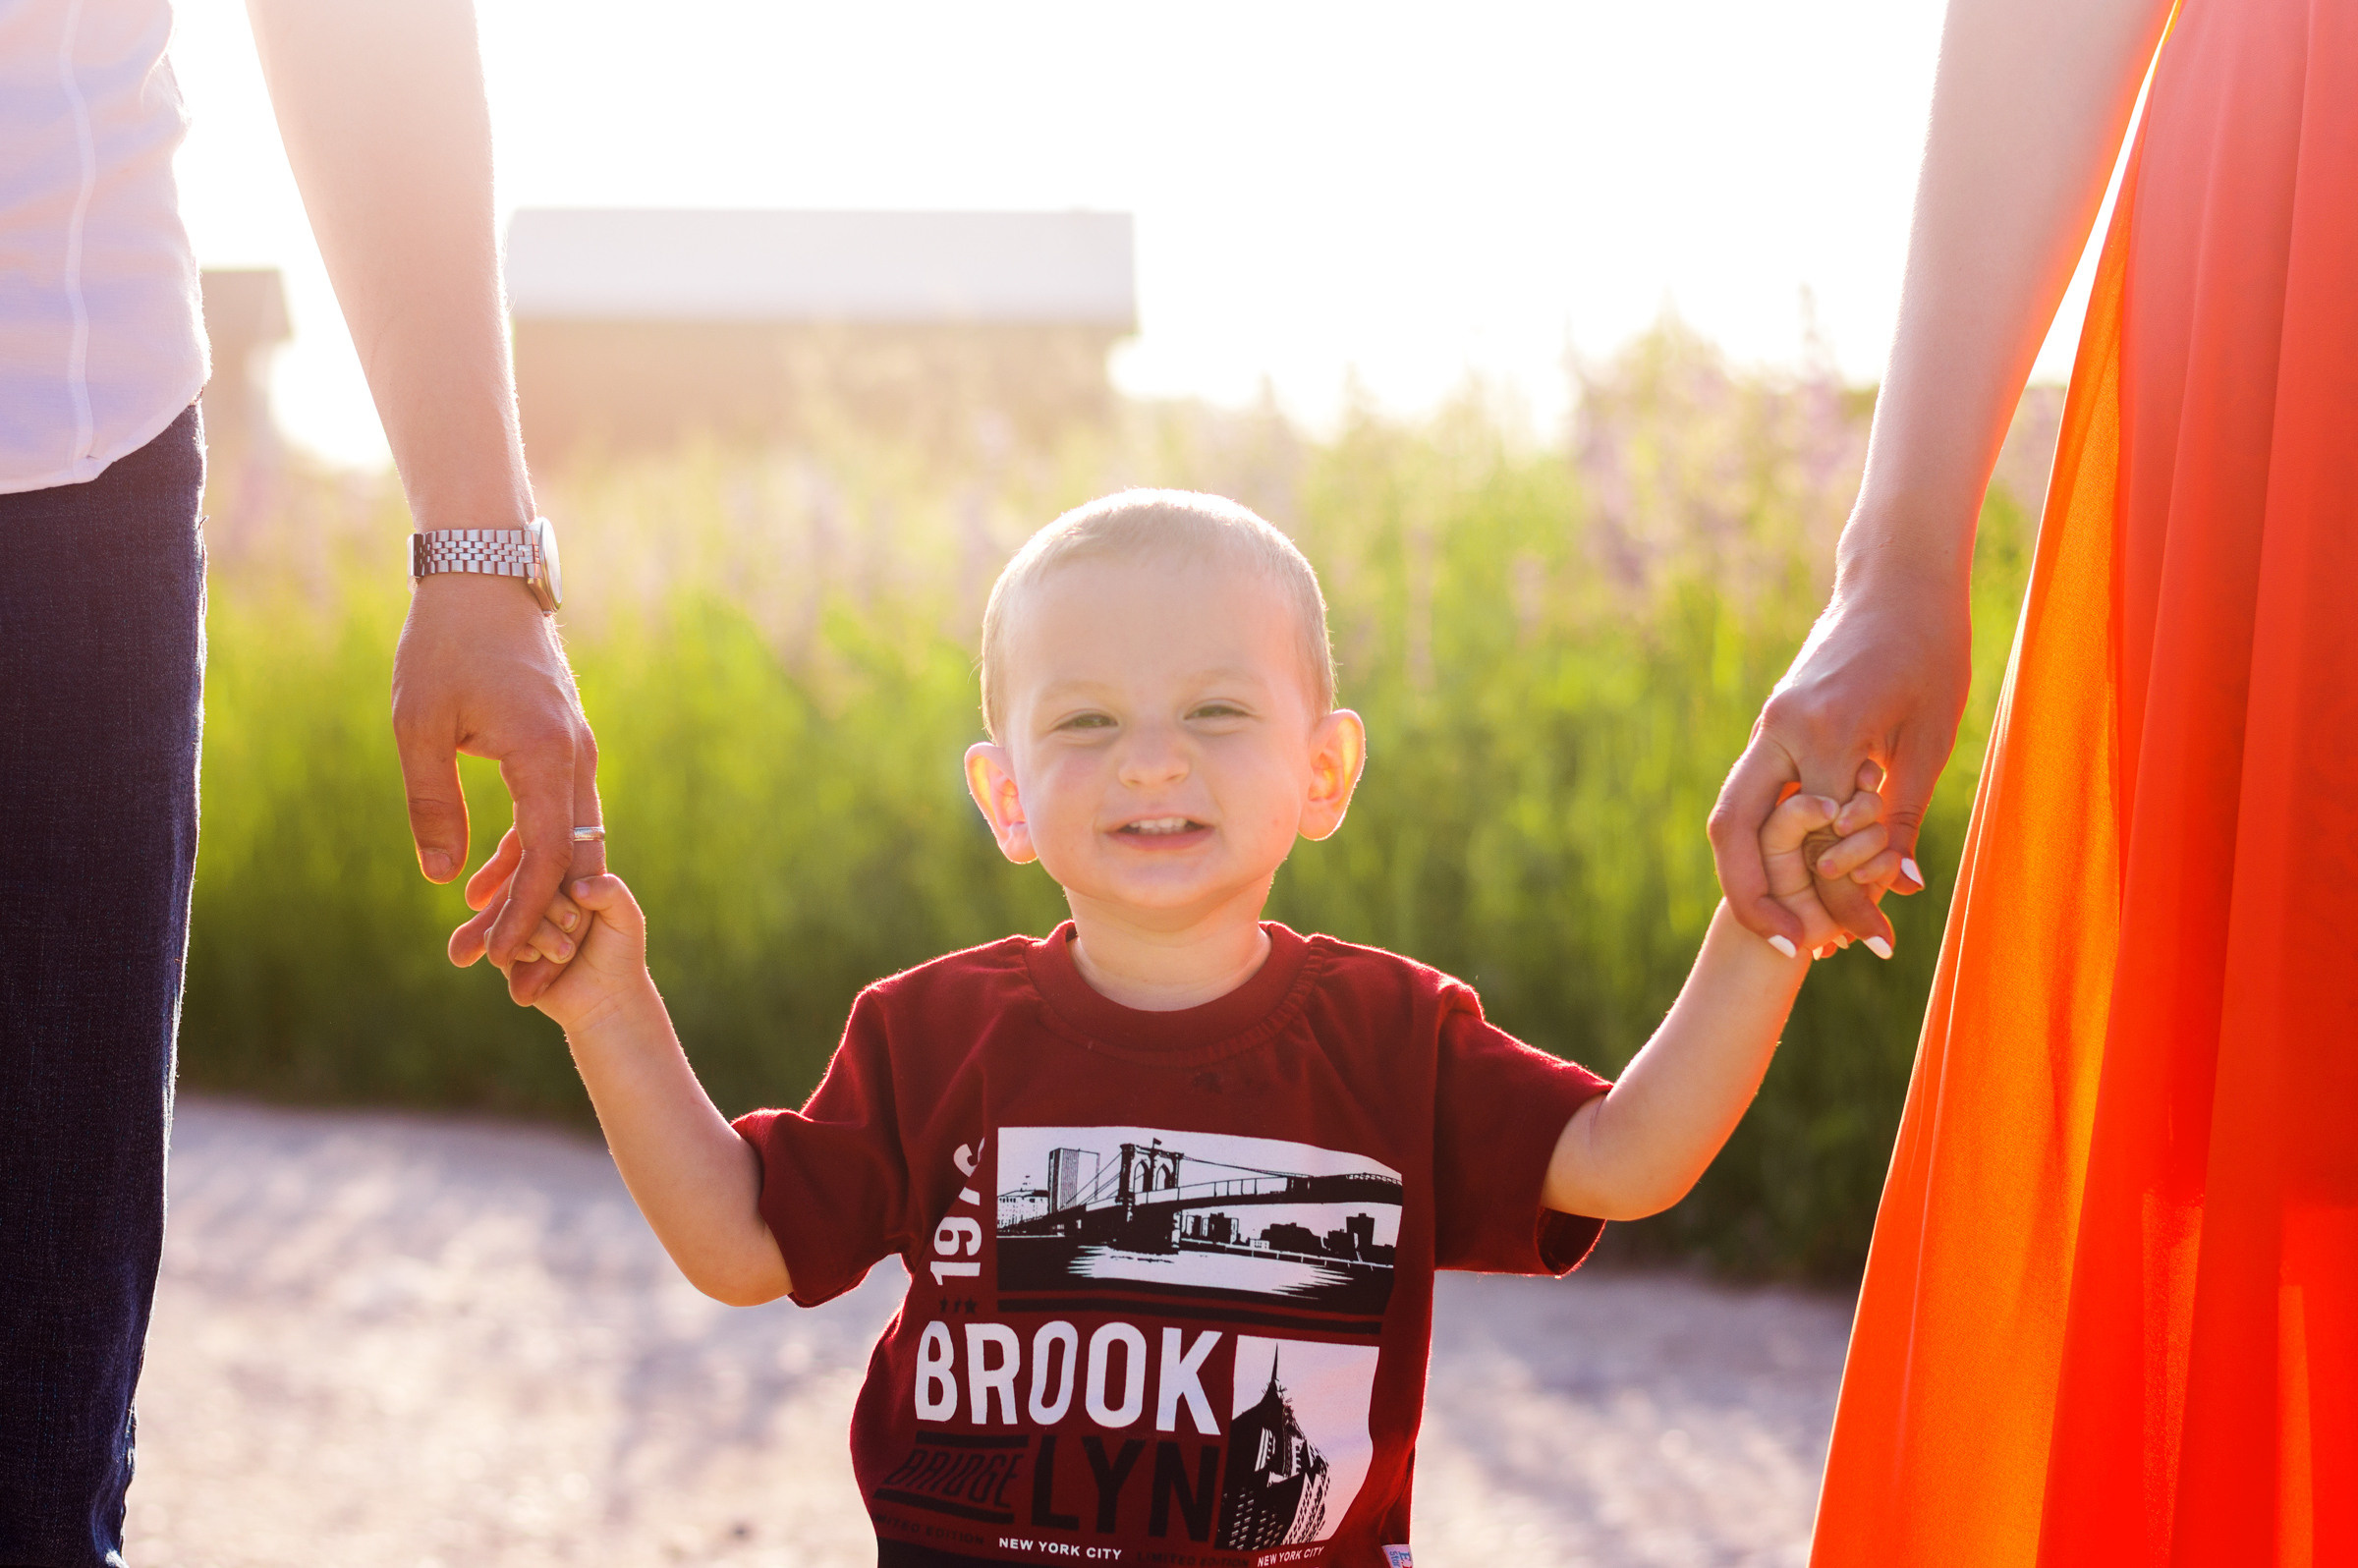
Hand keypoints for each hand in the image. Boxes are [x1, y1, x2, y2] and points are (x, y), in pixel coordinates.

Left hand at [394, 573, 603, 1004]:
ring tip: (495, 940)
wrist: (485, 580)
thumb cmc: (445, 645)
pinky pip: (559, 815)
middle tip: (519, 978)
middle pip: (575, 861)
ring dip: (538, 891)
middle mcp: (577, 760)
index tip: (504, 956)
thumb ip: (432, 803)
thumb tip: (442, 878)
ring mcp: (577, 753)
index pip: (550, 854)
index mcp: (547, 756)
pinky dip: (532, 852)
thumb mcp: (419, 726)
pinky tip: (487, 879)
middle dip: (546, 922)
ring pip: (571, 842)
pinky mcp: (565, 746)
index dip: (529, 911)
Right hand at [472, 871, 650, 1033]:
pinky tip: (539, 958)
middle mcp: (540, 900)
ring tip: (566, 952)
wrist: (607, 998)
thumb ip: (610, 891)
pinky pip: (496, 939)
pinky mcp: (509, 950)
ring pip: (510, 912)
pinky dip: (520, 948)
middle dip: (551, 910)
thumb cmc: (619, 953)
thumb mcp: (626, 917)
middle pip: (525, 886)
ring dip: (538, 932)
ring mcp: (521, 924)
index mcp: (565, 882)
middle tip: (573, 928)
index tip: (580, 915)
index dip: (559, 888)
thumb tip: (576, 887)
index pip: (548, 865)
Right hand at [1708, 559, 1970, 952]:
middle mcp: (1779, 730)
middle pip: (1736, 833)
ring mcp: (1767, 725)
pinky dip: (1766, 841)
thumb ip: (1904, 815)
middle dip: (1756, 899)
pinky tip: (1794, 877)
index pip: (1820, 840)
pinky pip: (1754, 794)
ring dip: (1750, 876)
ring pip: (1731, 816)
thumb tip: (1902, 888)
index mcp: (1826, 732)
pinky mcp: (1771, 723)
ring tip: (1784, 926)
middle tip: (1791, 951)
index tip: (1872, 940)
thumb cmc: (1930, 651)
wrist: (1897, 582)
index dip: (1845, 896)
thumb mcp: (1929, 739)